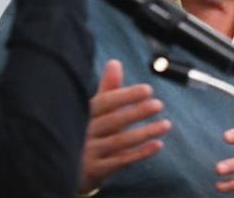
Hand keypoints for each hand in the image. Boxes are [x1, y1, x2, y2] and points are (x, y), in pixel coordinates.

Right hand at [79, 60, 170, 191]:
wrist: (67, 167)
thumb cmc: (87, 132)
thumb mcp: (94, 111)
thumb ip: (107, 89)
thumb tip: (114, 63)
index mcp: (84, 114)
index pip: (105, 103)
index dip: (126, 96)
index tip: (147, 90)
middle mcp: (84, 133)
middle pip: (113, 121)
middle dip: (137, 112)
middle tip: (158, 104)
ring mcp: (89, 153)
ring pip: (119, 142)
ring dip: (145, 133)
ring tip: (165, 124)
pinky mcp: (96, 170)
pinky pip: (121, 161)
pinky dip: (140, 153)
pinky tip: (157, 145)